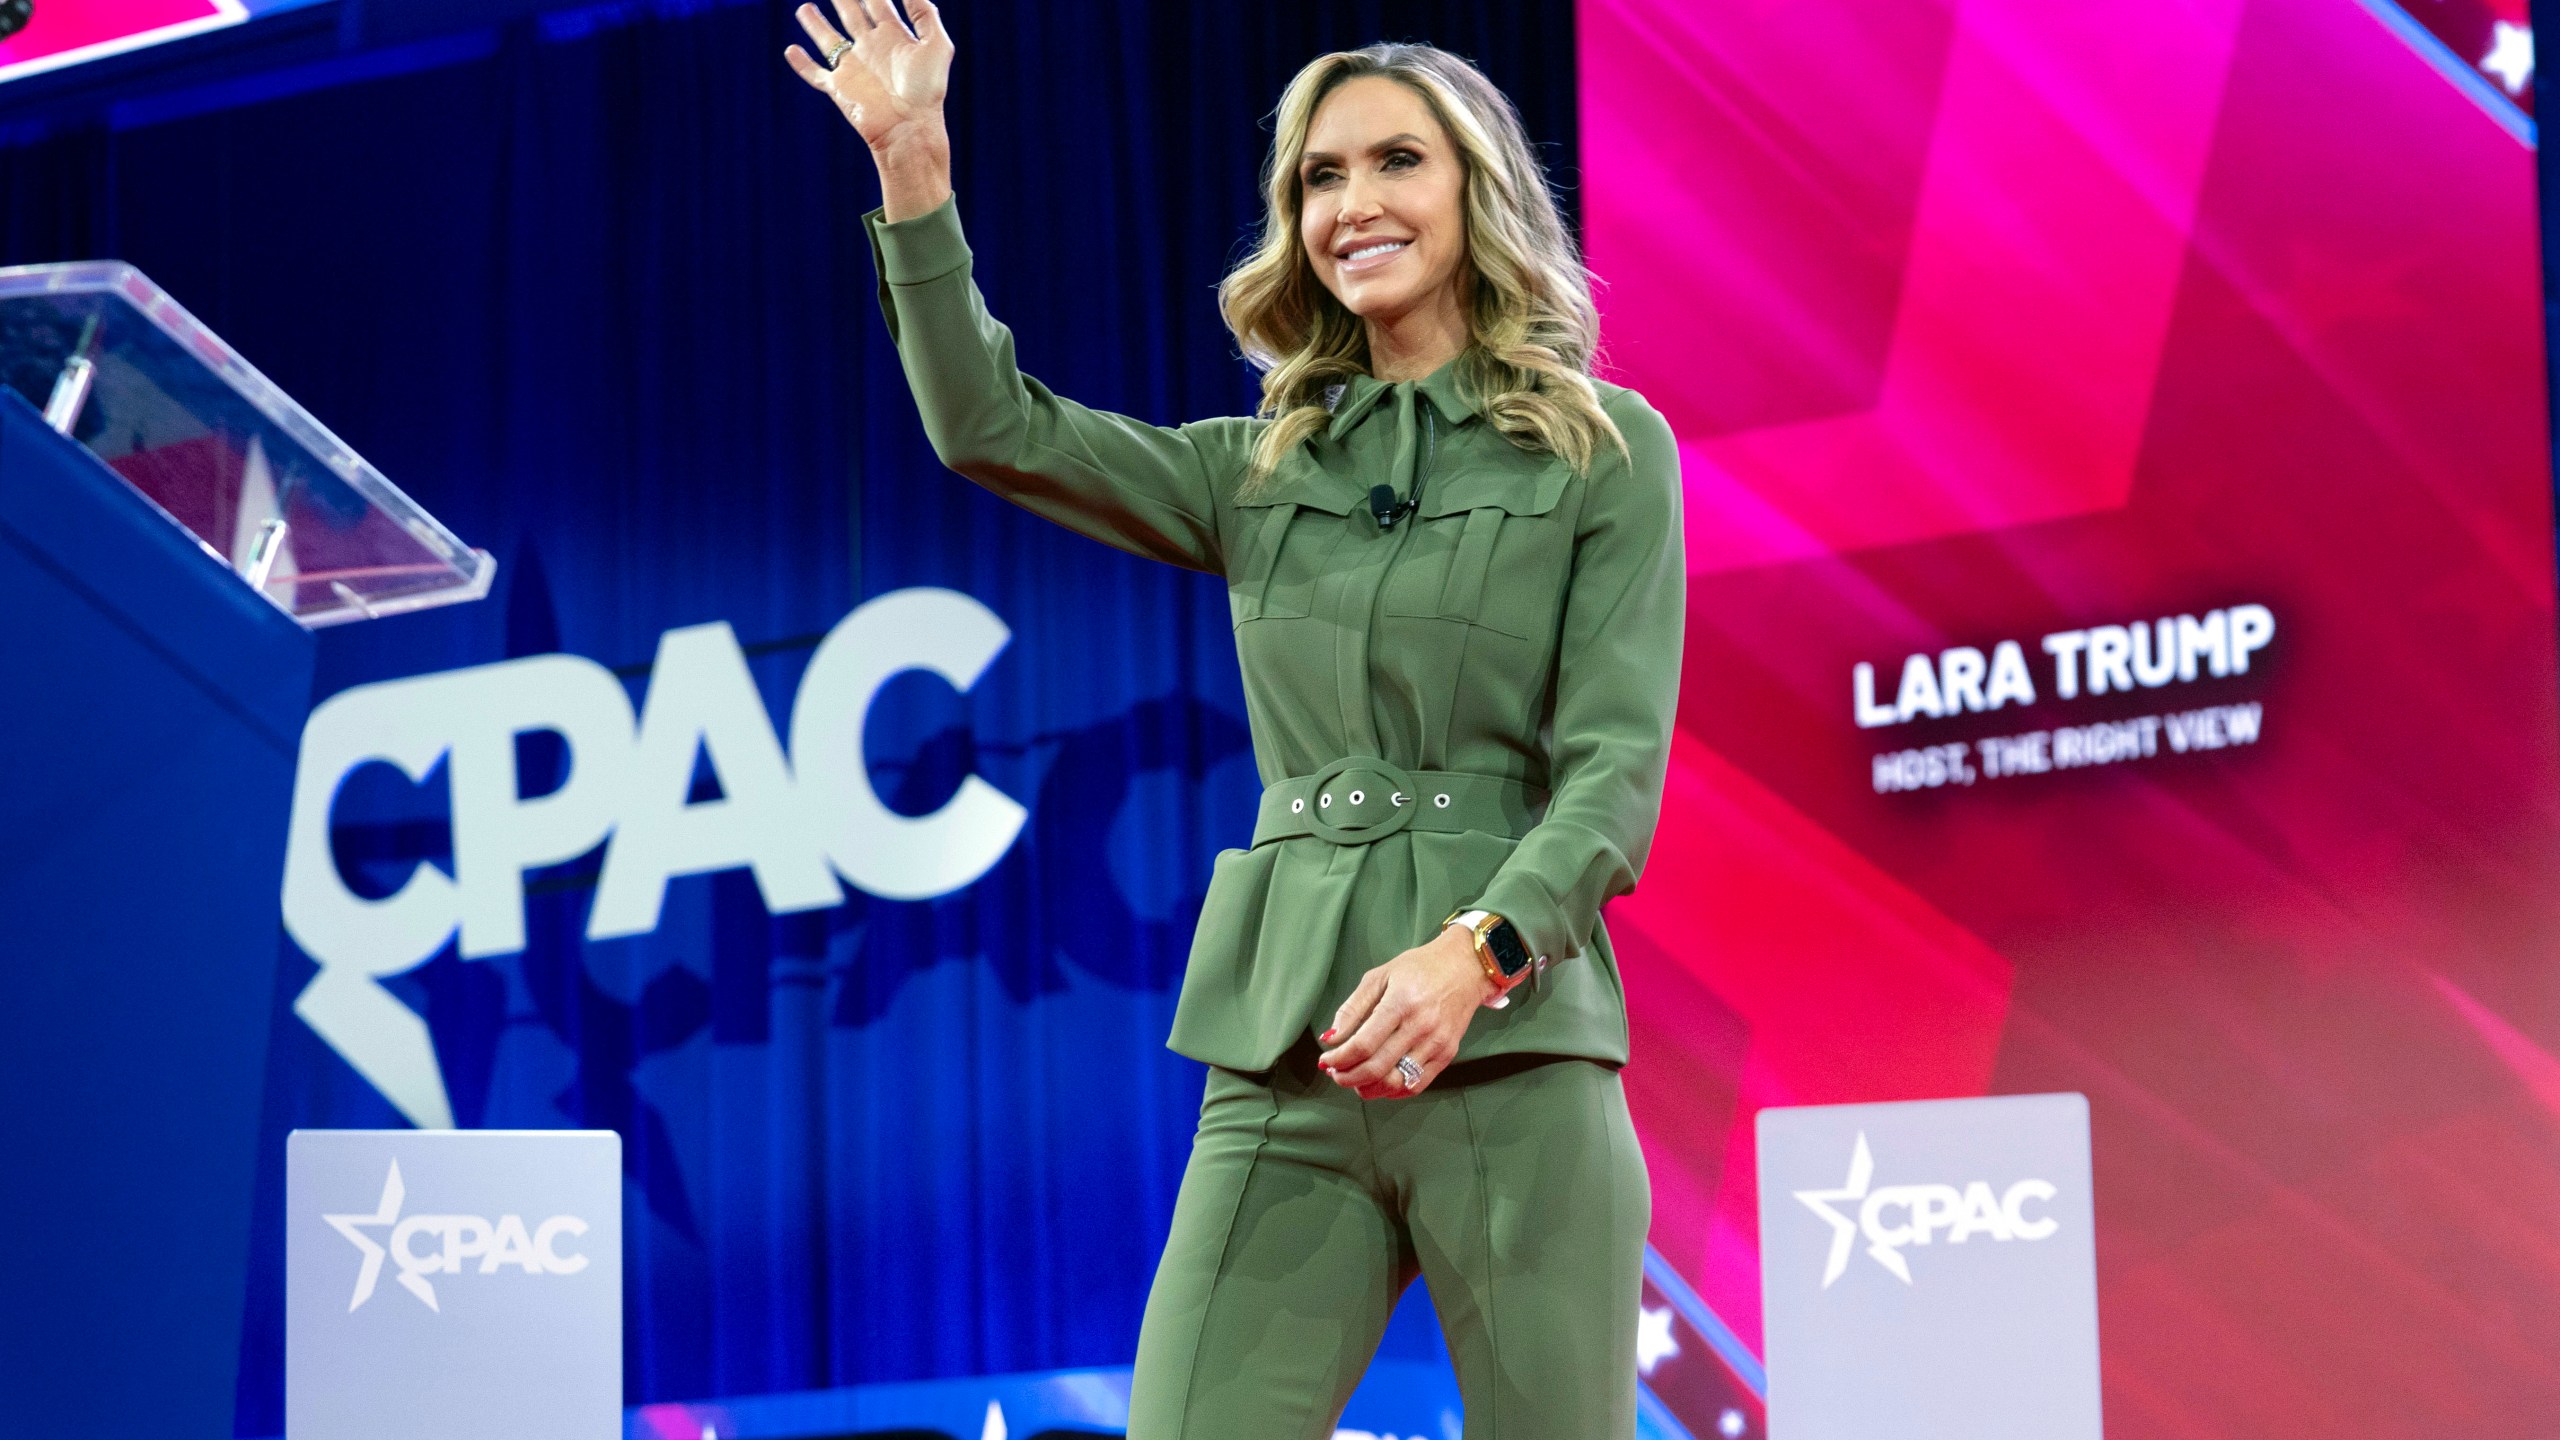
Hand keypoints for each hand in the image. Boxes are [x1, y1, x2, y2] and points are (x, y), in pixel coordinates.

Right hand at [783, 0, 953, 217]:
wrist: (909, 128)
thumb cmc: (927, 91)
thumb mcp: (937, 46)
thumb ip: (925, 14)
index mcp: (894, 36)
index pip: (878, 2)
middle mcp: (871, 48)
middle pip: (851, 14)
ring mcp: (854, 67)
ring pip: (829, 39)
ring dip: (815, 24)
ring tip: (804, 9)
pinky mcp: (839, 87)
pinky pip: (815, 74)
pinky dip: (802, 63)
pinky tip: (791, 50)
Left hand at [1318, 925, 1498, 1098]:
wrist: (1465, 967)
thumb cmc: (1419, 968)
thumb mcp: (1379, 976)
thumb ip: (1352, 1008)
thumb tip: (1330, 1038)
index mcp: (1400, 1003)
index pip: (1363, 1044)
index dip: (1338, 1059)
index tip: (1325, 1061)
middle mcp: (1420, 1026)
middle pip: (1376, 1068)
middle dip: (1347, 1077)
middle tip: (1335, 1073)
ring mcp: (1436, 1044)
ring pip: (1395, 1083)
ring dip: (1368, 1088)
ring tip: (1354, 1079)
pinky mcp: (1447, 1055)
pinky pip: (1416, 1086)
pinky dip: (1392, 1091)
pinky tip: (1379, 1082)